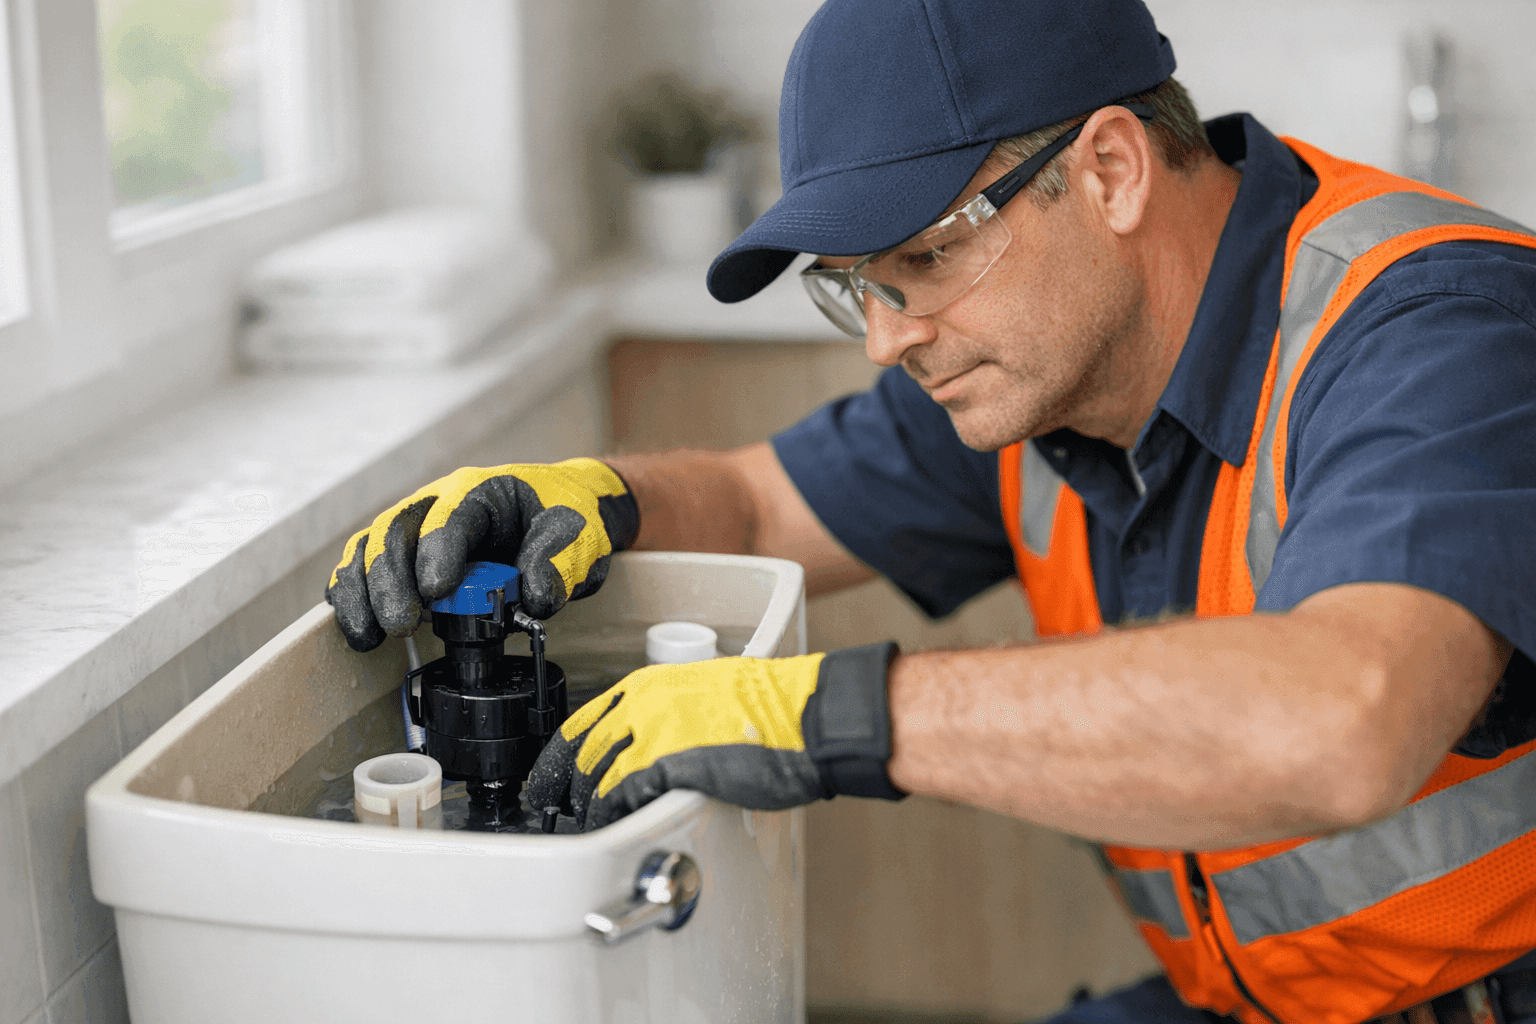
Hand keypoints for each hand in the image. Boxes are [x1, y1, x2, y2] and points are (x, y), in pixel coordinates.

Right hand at [326, 457, 639, 650]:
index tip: (436, 591)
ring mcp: (417, 529)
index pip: (452, 514)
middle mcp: (439, 503)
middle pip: (397, 531)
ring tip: (369, 635)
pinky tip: (359, 632)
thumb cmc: (566, 521)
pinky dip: (355, 598)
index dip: (438, 550)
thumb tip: (532, 597)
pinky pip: (365, 570)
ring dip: (364, 593)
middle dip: (392, 580)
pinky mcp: (407, 559)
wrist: (564, 518)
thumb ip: (558, 562)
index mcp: (482, 490)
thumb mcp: (578, 537)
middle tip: (401, 624)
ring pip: (371, 549)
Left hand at [526, 642, 904, 830]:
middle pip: (582, 751)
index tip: (547, 777)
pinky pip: (622, 794)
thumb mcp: (708, 696)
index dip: (558, 756)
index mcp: (652, 685)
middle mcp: (645, 703)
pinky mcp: (670, 763)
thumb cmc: (774, 710)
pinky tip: (606, 826)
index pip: (585, 721)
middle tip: (551, 809)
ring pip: (596, 775)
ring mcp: (655, 732)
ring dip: (583, 806)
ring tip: (578, 826)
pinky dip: (607, 814)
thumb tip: (655, 747)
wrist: (806, 717)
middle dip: (560, 785)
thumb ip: (672, 716)